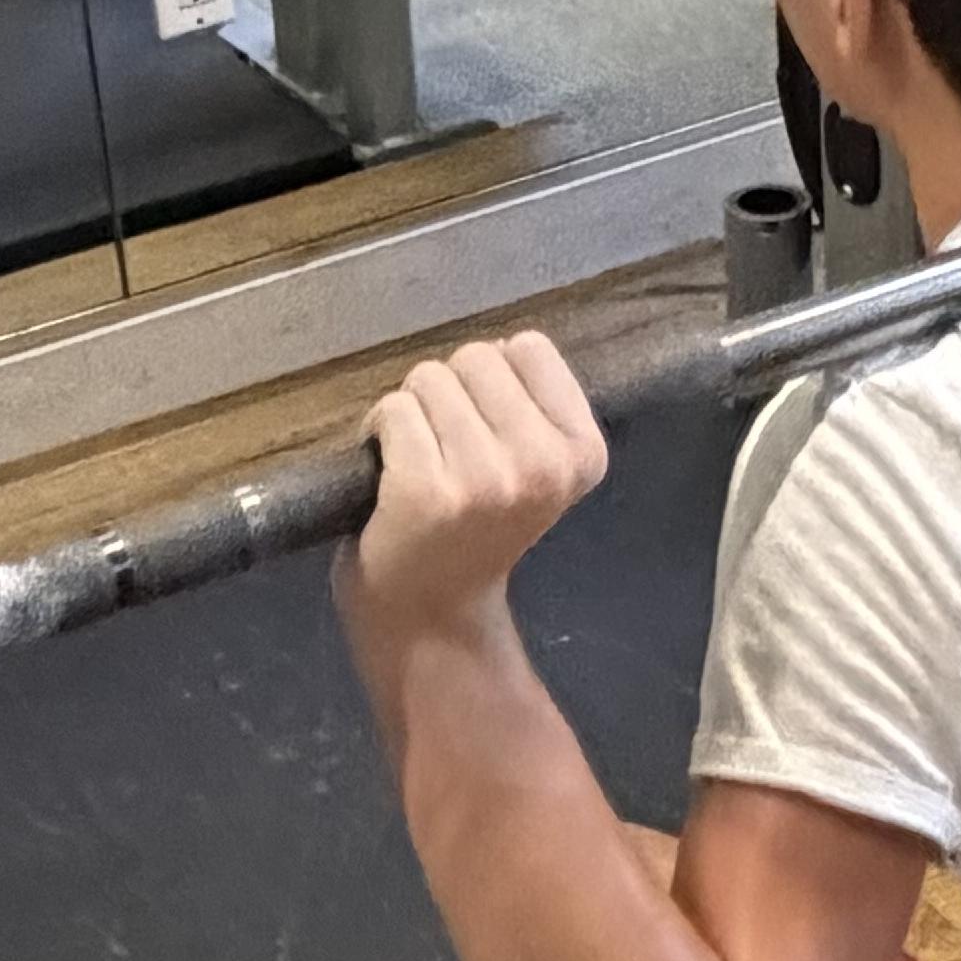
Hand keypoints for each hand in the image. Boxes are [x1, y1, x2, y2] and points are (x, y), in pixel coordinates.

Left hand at [344, 331, 607, 686]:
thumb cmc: (478, 530)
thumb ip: (532, 405)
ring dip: (412, 411)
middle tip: (446, 448)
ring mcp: (485, 480)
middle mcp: (542, 465)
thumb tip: (497, 345)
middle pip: (476, 356)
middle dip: (449, 390)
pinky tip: (389, 471)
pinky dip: (377, 430)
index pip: (530, 347)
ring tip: (419, 460)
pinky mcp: (426, 491)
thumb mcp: (538, 469)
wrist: (433, 615)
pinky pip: (392, 411)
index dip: (494, 377)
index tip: (486, 424)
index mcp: (582, 454)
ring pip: (428, 379)